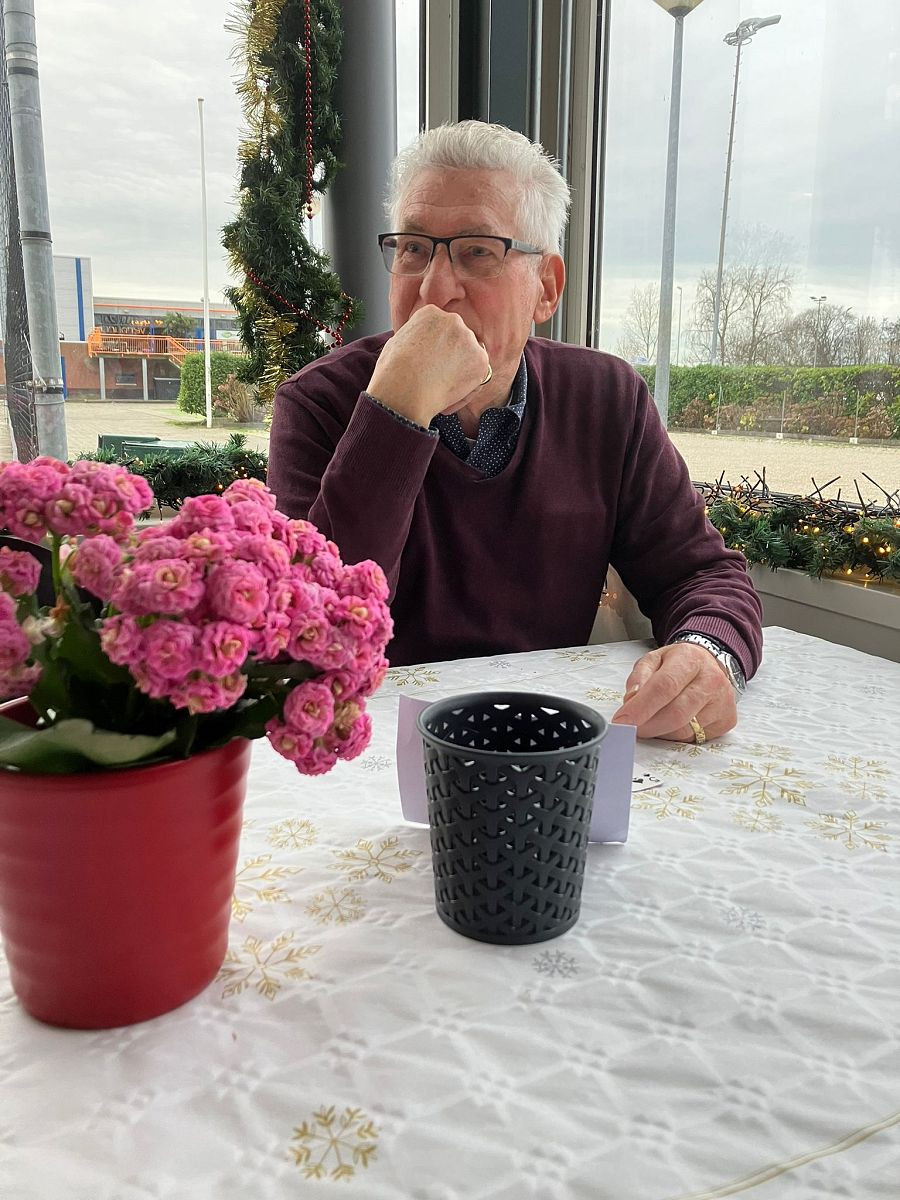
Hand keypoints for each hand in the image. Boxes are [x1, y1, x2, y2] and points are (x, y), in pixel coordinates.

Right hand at [367, 306, 489, 427]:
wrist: (404, 389)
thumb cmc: (393, 371)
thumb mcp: (397, 343)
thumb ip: (415, 339)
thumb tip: (420, 346)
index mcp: (430, 313)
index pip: (441, 329)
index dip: (435, 349)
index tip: (428, 362)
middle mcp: (453, 320)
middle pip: (458, 340)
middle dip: (451, 357)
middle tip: (436, 376)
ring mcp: (469, 339)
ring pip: (469, 357)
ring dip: (459, 371)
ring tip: (439, 386)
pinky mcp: (481, 360)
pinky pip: (478, 375)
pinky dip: (467, 388)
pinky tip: (448, 394)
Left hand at [610, 643, 737, 741]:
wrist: (708, 665)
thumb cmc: (678, 664)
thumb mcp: (653, 660)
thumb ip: (638, 678)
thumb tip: (631, 702)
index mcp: (690, 659)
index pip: (664, 686)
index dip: (641, 707)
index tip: (622, 721)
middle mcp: (712, 680)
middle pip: (676, 713)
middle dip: (648, 726)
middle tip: (631, 729)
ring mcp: (723, 702)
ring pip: (684, 730)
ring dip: (660, 732)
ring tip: (651, 722)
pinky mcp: (727, 720)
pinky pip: (694, 738)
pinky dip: (676, 736)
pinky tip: (671, 724)